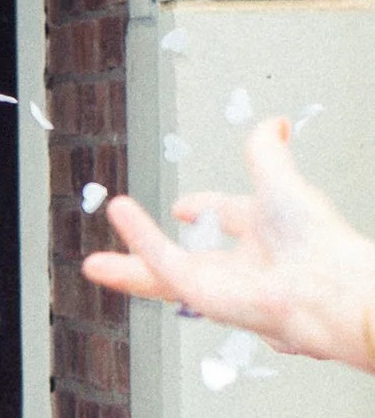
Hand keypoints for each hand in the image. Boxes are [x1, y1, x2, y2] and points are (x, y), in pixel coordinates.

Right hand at [83, 119, 374, 368]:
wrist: (325, 288)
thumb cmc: (317, 242)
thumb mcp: (282, 181)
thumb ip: (266, 152)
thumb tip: (274, 122)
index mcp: (266, 236)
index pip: (230, 219)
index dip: (208, 208)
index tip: (186, 206)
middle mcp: (243, 266)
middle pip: (185, 257)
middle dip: (150, 249)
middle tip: (123, 245)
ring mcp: (221, 284)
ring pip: (164, 275)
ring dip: (129, 261)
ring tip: (92, 263)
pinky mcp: (202, 295)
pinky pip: (163, 264)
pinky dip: (139, 239)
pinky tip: (120, 216)